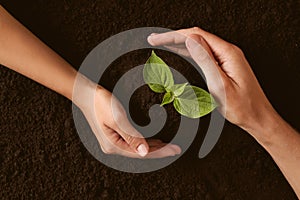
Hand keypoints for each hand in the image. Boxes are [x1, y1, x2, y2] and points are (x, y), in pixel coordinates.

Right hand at [73, 75, 180, 157]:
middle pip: (140, 152)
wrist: (86, 93)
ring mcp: (113, 141)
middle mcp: (113, 146)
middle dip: (159, 150)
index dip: (160, 152)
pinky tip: (153, 141)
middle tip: (176, 149)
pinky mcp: (114, 135)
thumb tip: (145, 153)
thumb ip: (132, 137)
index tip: (174, 150)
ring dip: (153, 147)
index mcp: (113, 145)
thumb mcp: (118, 120)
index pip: (141, 153)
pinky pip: (132, 142)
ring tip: (168, 146)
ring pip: (137, 147)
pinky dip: (145, 141)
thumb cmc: (100, 103)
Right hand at [147, 27, 276, 132]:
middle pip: (196, 37)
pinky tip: (179, 52)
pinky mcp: (225, 65)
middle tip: (154, 40)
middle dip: (173, 37)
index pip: (196, 35)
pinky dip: (189, 51)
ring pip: (199, 44)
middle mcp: (228, 52)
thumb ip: (205, 60)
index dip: (173, 35)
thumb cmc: (242, 106)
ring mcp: (227, 58)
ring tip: (161, 43)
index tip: (157, 39)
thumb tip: (190, 40)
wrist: (258, 117)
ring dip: (179, 43)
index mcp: (228, 53)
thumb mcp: (220, 84)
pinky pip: (204, 54)